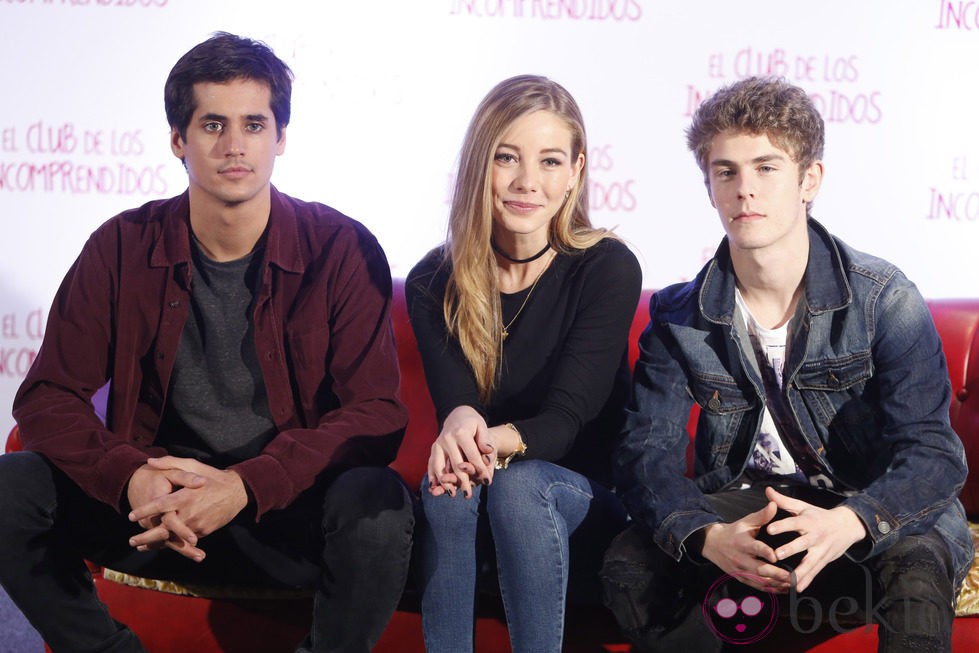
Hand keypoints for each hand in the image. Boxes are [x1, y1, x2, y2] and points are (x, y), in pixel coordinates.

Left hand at [128, 456, 248, 558]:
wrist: (237, 492)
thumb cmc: (213, 477)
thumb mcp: (193, 465)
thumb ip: (170, 463)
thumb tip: (150, 462)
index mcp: (185, 496)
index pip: (160, 505)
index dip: (144, 511)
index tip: (131, 516)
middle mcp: (190, 512)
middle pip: (163, 529)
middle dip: (145, 537)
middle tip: (131, 541)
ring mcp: (197, 524)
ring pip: (173, 537)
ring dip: (156, 544)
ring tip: (141, 546)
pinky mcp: (204, 531)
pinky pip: (185, 539)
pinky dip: (173, 542)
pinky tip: (162, 544)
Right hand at [427, 406, 495, 497]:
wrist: (457, 415)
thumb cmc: (472, 423)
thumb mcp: (482, 426)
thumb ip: (485, 440)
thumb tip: (488, 452)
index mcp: (460, 433)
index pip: (472, 456)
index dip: (480, 469)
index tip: (487, 481)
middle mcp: (447, 439)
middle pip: (456, 465)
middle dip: (463, 481)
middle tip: (468, 495)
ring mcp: (438, 444)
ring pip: (440, 467)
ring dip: (445, 483)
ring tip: (453, 494)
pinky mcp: (433, 449)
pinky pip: (431, 465)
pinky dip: (433, 477)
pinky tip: (435, 489)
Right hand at [701, 500, 792, 592]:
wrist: (714, 544)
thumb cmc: (734, 531)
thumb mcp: (746, 521)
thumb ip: (762, 515)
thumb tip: (775, 505)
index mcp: (742, 542)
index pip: (754, 548)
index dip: (764, 553)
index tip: (775, 556)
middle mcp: (740, 558)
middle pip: (759, 569)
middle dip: (776, 574)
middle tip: (791, 577)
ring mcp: (740, 570)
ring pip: (759, 581)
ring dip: (776, 584)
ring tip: (791, 584)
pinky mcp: (741, 578)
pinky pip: (756, 586)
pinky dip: (770, 589)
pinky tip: (783, 589)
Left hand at [764, 487, 866, 591]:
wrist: (847, 526)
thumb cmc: (818, 515)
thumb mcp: (802, 506)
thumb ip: (783, 501)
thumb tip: (767, 490)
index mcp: (808, 521)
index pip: (793, 523)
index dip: (782, 525)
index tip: (769, 529)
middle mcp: (815, 536)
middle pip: (802, 544)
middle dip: (790, 549)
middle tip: (776, 555)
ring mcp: (821, 550)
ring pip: (810, 562)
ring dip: (800, 571)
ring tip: (788, 579)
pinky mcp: (824, 560)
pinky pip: (815, 571)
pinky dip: (807, 580)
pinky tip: (797, 588)